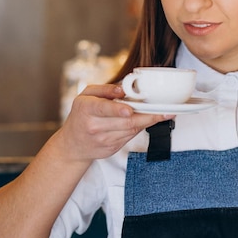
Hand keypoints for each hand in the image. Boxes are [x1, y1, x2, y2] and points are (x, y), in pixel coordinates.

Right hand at [57, 84, 172, 161]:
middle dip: (146, 116)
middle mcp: (93, 126)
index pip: (103, 109)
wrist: (72, 145)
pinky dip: (140, 128)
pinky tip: (147, 121)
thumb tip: (122, 88)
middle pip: (124, 122)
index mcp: (86, 109)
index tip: (129, 110)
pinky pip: (130, 137)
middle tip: (164, 111)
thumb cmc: (81, 115)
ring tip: (162, 114)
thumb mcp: (85, 96)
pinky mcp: (111, 149)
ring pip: (130, 130)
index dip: (117, 109)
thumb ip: (104, 89)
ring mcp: (103, 140)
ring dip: (147, 122)